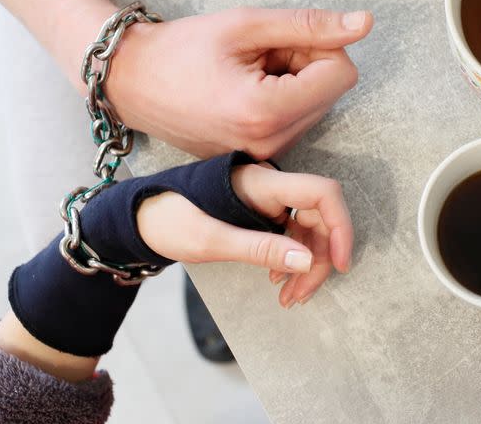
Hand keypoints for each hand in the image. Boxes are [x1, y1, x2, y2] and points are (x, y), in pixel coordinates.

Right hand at [107, 7, 372, 158]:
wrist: (131, 83)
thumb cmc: (181, 49)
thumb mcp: (246, 24)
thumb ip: (310, 24)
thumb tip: (365, 23)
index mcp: (266, 112)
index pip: (342, 74)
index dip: (321, 45)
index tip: (281, 39)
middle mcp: (270, 143)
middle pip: (330, 91)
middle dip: (306, 64)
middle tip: (259, 54)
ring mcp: (263, 156)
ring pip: (315, 106)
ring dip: (293, 81)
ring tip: (247, 72)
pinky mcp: (257, 158)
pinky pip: (295, 122)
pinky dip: (281, 99)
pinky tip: (245, 90)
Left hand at [138, 162, 352, 307]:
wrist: (139, 218)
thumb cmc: (168, 221)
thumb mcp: (211, 240)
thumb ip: (260, 248)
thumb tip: (309, 260)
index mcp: (262, 183)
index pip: (322, 193)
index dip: (340, 226)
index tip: (340, 264)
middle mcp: (272, 187)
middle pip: (319, 216)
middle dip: (319, 258)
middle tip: (300, 296)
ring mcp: (269, 200)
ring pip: (308, 229)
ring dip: (307, 265)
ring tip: (289, 297)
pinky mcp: (263, 213)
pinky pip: (292, 234)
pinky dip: (291, 260)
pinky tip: (279, 280)